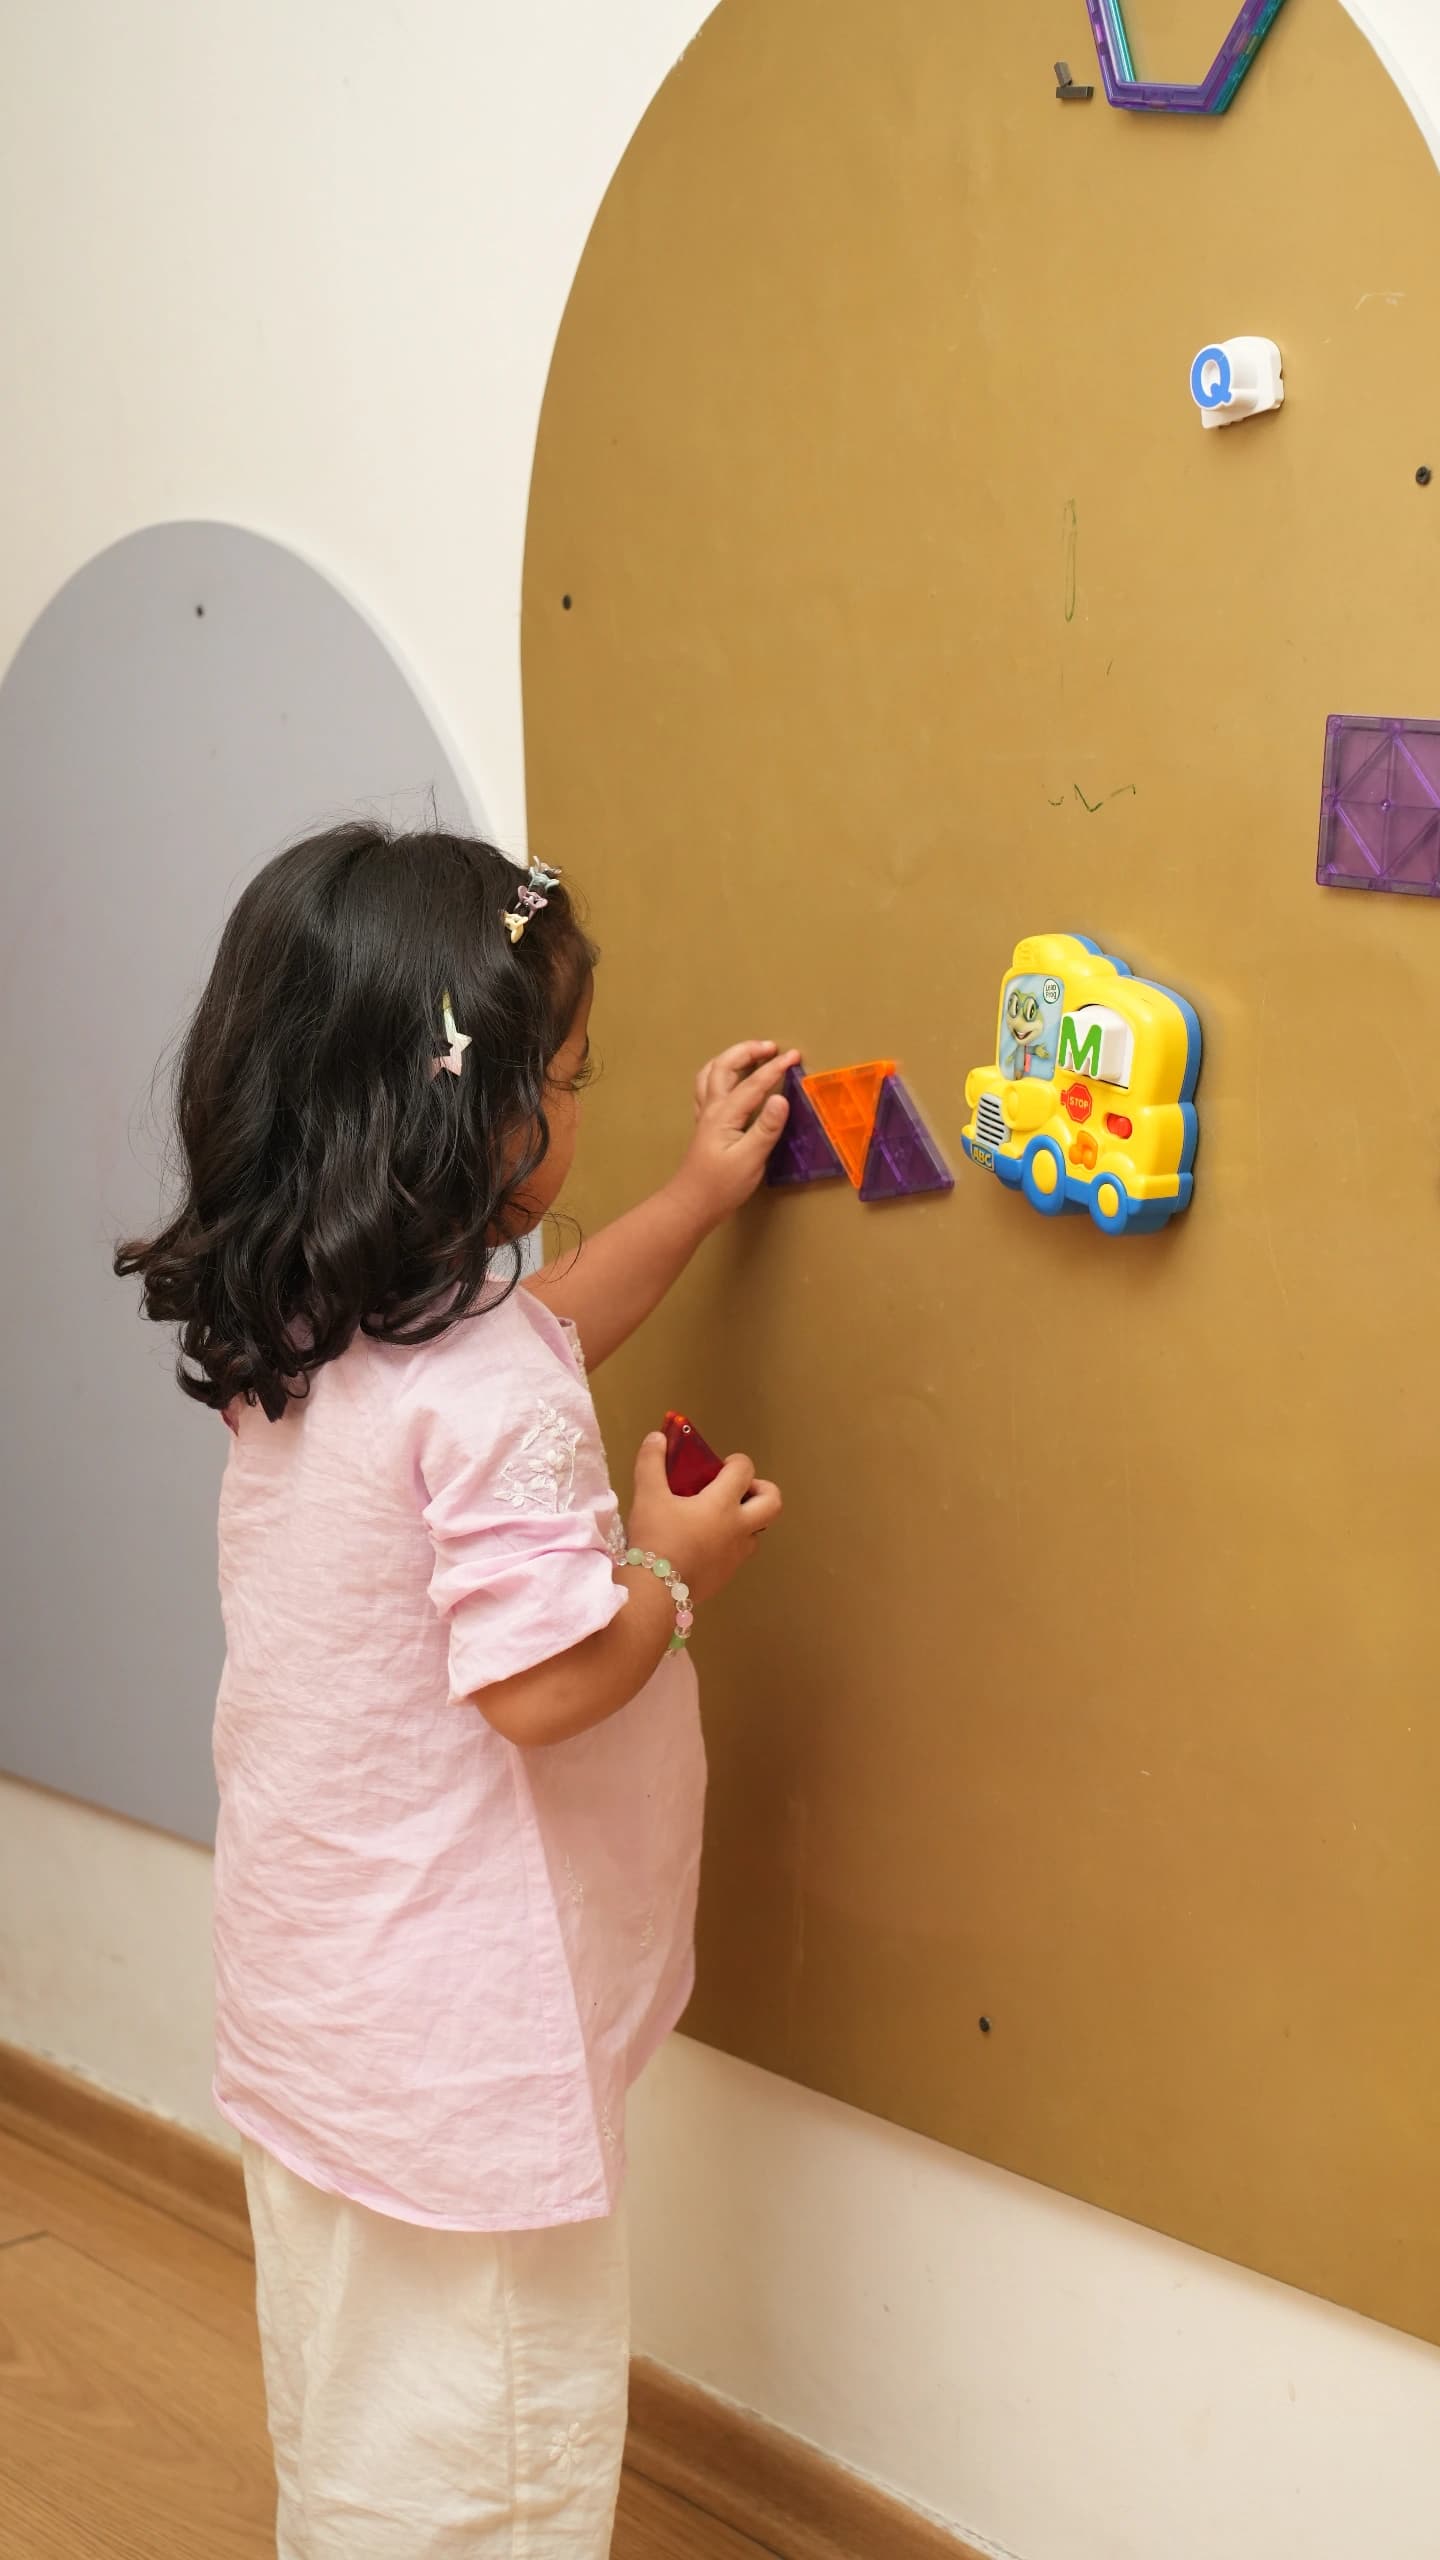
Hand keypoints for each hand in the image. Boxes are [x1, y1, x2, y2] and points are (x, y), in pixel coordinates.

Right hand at [627, 1432, 782, 1606]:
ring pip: (758, 1531)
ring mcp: (737, 1554)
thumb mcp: (648, 1496)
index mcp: (723, 1504)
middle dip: (761, 1489)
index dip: (736, 1462)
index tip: (721, 1466)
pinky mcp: (728, 1575)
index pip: (744, 1470)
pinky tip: (704, 1543)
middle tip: (736, 1491)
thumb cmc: (656, 1538)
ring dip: (746, 1519)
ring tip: (717, 1518)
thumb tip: (657, 1437)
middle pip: (773, 1502)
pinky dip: (731, 1542)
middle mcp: (738, 1527)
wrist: (656, 1591)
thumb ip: (651, 1463)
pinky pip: (740, 1553)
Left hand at [668, 1042, 801, 1231]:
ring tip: (752, 1054)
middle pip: (724, 1067)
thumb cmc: (721, 1186)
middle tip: (772, 1047)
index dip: (775, 1068)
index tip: (794, 1057)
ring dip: (731, 1058)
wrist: (691, 1204)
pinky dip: (719, 1074)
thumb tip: (782, 1098)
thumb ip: (766, 1128)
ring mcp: (705, 1116)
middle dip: (747, 1051)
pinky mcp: (705, 1125)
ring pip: (711, 1074)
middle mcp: (712, 1109)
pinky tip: (730, 1080)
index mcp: (724, 1115)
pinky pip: (707, 1088)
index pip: (753, 1084)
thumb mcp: (750, 1160)